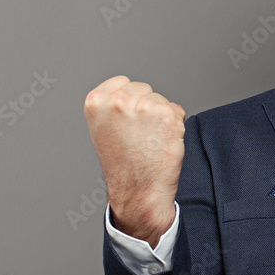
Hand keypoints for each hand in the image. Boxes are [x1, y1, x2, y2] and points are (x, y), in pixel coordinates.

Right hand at [83, 75, 186, 246]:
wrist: (138, 191)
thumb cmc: (122, 164)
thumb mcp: (103, 128)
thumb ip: (113, 105)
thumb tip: (130, 91)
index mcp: (97, 101)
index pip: (124, 82)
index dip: (130, 102)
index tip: (125, 122)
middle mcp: (119, 101)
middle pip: (145, 89)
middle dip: (146, 108)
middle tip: (138, 136)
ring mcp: (144, 107)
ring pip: (161, 100)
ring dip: (161, 118)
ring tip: (149, 141)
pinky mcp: (167, 115)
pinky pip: (177, 111)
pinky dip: (174, 126)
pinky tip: (162, 142)